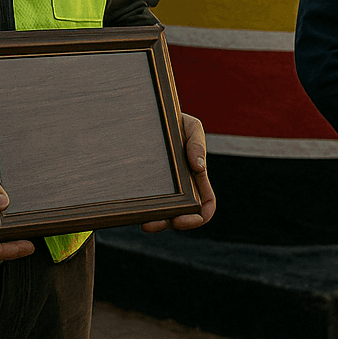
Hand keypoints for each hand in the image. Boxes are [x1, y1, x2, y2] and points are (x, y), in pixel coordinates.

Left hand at [142, 113, 216, 231]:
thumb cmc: (176, 121)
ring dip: (154, 222)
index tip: (182, 218)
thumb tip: (199, 167)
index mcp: (197, 177)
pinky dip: (140, 210)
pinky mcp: (143, 184)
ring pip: (162, 214)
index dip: (198, 218)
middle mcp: (181, 187)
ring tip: (143, 222)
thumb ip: (197, 144)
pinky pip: (144, 203)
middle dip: (168, 224)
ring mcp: (162, 188)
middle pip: (180, 216)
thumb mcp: (191, 127)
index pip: (206, 205)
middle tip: (151, 224)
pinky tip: (131, 210)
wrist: (150, 114)